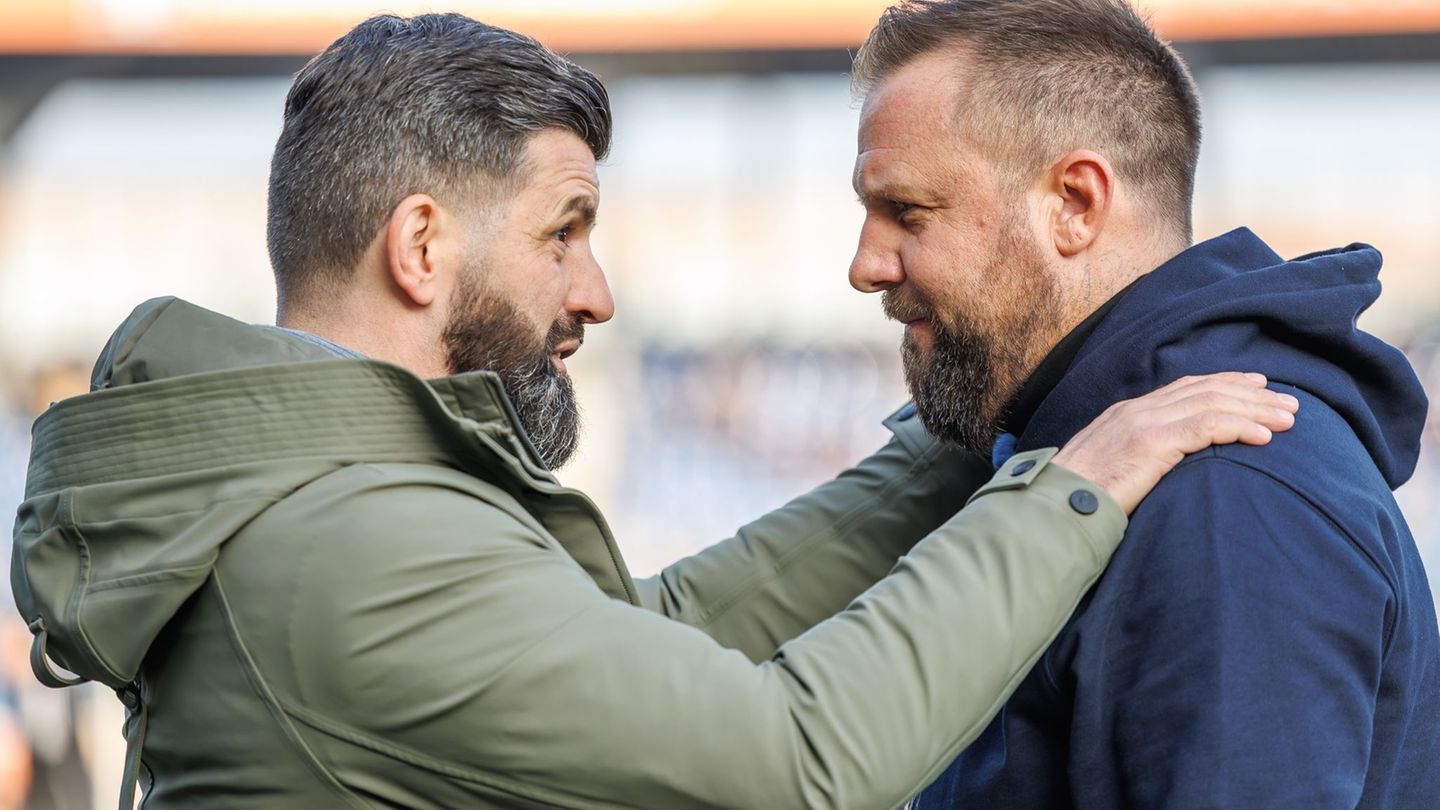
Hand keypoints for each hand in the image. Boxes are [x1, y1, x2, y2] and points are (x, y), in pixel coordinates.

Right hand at [1052, 372, 1297, 513]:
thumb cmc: (1080, 498)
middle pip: (1207, 389)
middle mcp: (1138, 409)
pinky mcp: (1151, 442)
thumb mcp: (1112, 468)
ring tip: (1288, 418)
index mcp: (1129, 413)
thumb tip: (1166, 470)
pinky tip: (1265, 436)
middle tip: (1288, 402)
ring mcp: (1144, 422)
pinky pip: (1207, 426)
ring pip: (1213, 403)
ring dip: (1256, 410)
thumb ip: (1140, 459)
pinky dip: (1240, 427)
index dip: (1226, 383)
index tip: (1258, 386)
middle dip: (1252, 394)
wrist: (1053, 506)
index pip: (1186, 387)